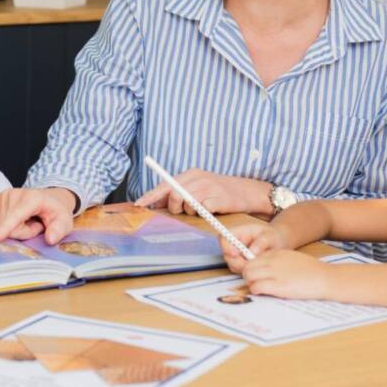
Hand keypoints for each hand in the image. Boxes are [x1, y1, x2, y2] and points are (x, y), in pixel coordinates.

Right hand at [0, 187, 75, 244]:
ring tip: (29, 221)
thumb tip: (50, 239)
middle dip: (23, 233)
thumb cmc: (56, 211)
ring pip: (1, 226)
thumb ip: (59, 229)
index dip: (4, 230)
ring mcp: (4, 195)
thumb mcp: (65, 221)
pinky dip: (8, 226)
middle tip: (37, 225)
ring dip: (16, 230)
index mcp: (32, 198)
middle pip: (9, 228)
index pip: (15, 217)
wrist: (51, 198)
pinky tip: (19, 219)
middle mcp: (15, 193)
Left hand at [134, 168, 269, 215]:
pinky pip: (202, 209)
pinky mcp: (218, 198)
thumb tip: (157, 203)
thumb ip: (180, 192)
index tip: (138, 204)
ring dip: (191, 211)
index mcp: (191, 174)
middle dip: (174, 206)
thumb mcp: (199, 187)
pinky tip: (212, 209)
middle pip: (173, 194)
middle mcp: (198, 178)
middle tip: (183, 211)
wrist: (248, 192)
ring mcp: (208, 187)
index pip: (165, 185)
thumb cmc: (220, 192)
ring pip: (186, 203)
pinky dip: (204, 213)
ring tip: (202, 208)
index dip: (151, 195)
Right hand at [219, 223, 289, 272]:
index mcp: (237, 232)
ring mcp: (235, 255)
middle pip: (226, 255)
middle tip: (252, 263)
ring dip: (244, 267)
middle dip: (238, 262)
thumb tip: (252, 252)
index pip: (223, 238)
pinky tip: (258, 266)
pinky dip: (248, 270)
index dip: (226, 246)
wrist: (276, 244)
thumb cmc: (272, 236)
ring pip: (232, 265)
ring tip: (259, 262)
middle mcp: (233, 244)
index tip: (236, 254)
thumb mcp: (269, 236)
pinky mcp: (239, 264)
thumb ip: (261, 242)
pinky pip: (239, 270)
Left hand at [242, 249, 330, 299]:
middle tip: (254, 283)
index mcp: (276, 253)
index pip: (253, 258)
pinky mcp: (278, 286)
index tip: (255, 275)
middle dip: (248, 275)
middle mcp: (272, 261)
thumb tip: (267, 269)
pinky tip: (263, 293)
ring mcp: (274, 273)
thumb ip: (279, 261)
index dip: (252, 267)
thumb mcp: (292, 258)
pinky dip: (256, 290)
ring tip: (258, 288)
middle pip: (247, 266)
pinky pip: (256, 287)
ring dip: (250, 283)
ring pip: (248, 275)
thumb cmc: (312, 271)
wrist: (325, 278)